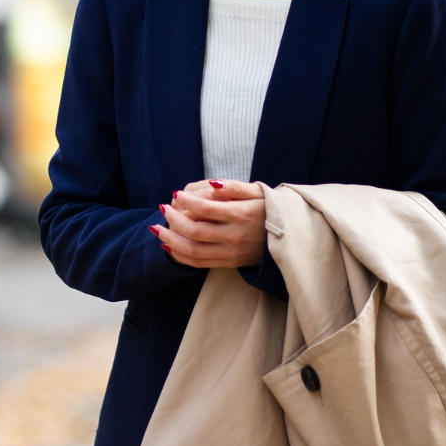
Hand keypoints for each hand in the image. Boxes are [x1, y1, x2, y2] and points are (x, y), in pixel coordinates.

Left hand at [151, 179, 266, 268]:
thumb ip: (234, 186)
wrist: (289, 237)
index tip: (176, 194)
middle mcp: (235, 236)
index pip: (205, 208)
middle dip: (172, 219)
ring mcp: (231, 253)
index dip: (185, 201)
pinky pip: (199, 263)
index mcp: (241, 215)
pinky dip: (180, 255)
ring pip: (193, 250)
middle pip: (194, 231)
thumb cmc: (270, 208)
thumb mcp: (258, 192)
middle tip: (162, 208)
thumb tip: (212, 182)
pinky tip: (168, 245)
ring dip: (170, 240)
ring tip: (157, 229)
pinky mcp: (228, 263)